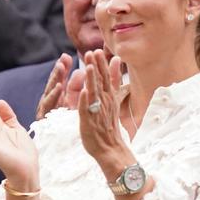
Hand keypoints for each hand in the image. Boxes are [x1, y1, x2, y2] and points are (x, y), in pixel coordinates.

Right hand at [35, 53, 82, 119]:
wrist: (68, 147)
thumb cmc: (69, 125)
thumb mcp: (73, 103)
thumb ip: (75, 87)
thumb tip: (80, 71)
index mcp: (57, 99)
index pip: (59, 81)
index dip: (62, 69)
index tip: (66, 57)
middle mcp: (50, 104)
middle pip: (53, 85)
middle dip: (57, 72)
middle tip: (62, 60)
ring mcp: (46, 111)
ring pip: (50, 92)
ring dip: (55, 80)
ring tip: (60, 68)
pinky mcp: (45, 119)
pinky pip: (50, 106)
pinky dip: (54, 96)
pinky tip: (59, 87)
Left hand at [77, 49, 134, 175]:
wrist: (110, 148)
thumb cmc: (108, 124)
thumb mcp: (113, 100)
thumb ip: (114, 81)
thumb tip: (116, 62)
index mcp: (108, 97)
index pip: (106, 77)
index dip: (101, 64)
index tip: (98, 50)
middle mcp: (104, 102)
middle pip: (100, 82)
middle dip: (96, 67)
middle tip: (92, 51)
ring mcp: (97, 112)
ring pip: (94, 93)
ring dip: (91, 79)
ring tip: (87, 66)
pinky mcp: (89, 122)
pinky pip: (87, 110)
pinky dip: (85, 101)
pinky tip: (83, 91)